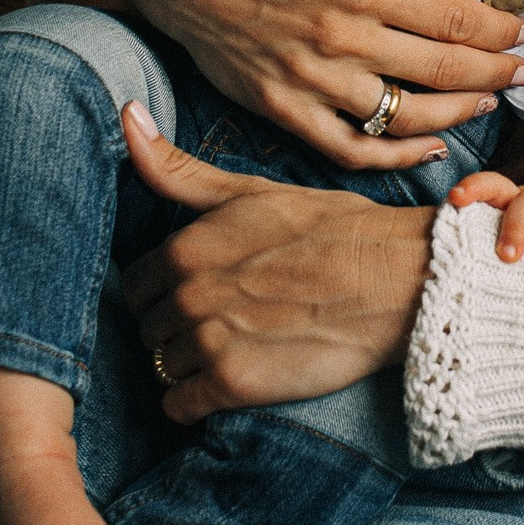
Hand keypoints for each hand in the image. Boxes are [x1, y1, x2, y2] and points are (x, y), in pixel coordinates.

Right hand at [60, 0, 523, 171]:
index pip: (458, 21)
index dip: (502, 32)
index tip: (522, 34)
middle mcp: (341, 38)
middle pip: (444, 72)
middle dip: (495, 75)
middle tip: (520, 74)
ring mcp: (310, 80)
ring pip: (405, 117)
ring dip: (457, 115)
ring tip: (484, 105)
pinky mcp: (281, 107)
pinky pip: (350, 147)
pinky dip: (394, 155)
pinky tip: (426, 146)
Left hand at [118, 102, 434, 420]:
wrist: (397, 278)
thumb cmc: (332, 230)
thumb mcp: (252, 192)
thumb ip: (180, 171)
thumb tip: (126, 117)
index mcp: (185, 248)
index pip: (138, 285)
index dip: (165, 292)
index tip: (200, 294)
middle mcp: (187, 294)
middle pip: (148, 330)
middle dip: (175, 330)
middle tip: (224, 326)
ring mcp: (208, 341)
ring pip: (162, 369)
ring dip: (187, 368)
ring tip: (235, 352)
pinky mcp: (234, 385)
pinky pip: (180, 408)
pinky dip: (196, 404)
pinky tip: (230, 385)